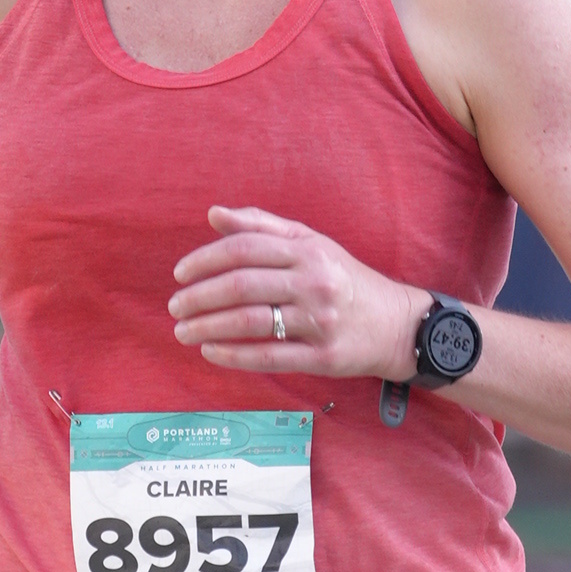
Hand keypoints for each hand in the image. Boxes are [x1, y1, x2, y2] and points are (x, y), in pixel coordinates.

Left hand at [170, 205, 422, 386]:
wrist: (397, 324)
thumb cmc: (344, 280)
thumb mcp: (311, 243)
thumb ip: (262, 227)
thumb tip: (214, 215)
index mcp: (308, 250)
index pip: (245, 249)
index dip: (205, 260)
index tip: (179, 274)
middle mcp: (315, 282)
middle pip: (243, 285)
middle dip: (200, 297)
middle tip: (174, 307)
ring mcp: (320, 321)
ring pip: (252, 322)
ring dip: (209, 327)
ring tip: (183, 332)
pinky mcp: (324, 356)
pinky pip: (270, 356)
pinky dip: (234, 355)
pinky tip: (210, 352)